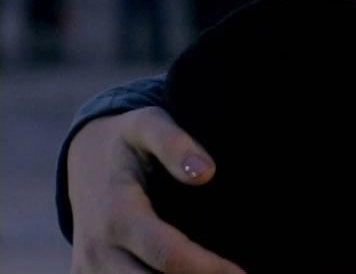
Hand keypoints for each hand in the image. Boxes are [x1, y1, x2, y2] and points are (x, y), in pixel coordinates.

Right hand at [67, 107, 244, 273]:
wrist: (84, 158)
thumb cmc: (127, 141)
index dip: (207, 268)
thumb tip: (205, 173)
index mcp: (117, 214)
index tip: (241, 273)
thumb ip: (175, 144)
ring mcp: (87, 267)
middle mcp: (98, 248)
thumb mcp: (148, 125)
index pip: (168, 255)